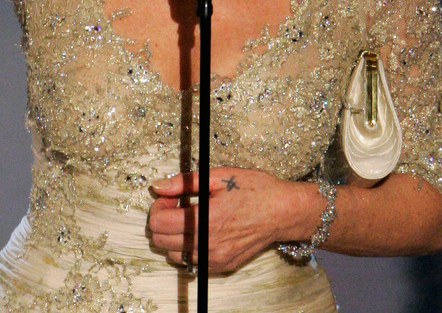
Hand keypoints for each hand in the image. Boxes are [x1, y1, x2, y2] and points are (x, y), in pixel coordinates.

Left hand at [148, 167, 301, 273]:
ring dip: (173, 236)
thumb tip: (159, 186)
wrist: (283, 212)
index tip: (171, 197)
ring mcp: (215, 259)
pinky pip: (192, 262)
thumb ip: (184, 182)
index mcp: (205, 220)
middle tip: (177, 205)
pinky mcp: (222, 266)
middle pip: (161, 241)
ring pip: (173, 254)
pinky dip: (188, 247)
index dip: (158, 206)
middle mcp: (207, 244)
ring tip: (189, 218)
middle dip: (162, 220)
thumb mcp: (218, 176)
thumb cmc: (255, 190)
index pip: (159, 223)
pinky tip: (201, 231)